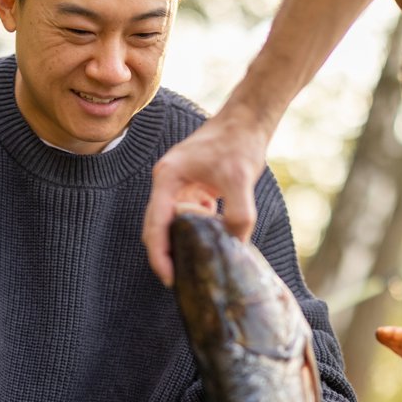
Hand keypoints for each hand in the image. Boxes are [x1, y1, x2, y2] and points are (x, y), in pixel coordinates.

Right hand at [144, 105, 269, 284]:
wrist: (246, 119)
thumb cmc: (239, 143)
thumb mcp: (241, 180)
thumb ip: (238, 215)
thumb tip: (235, 245)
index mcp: (167, 179)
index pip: (155, 225)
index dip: (159, 256)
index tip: (170, 279)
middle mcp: (167, 182)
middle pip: (156, 227)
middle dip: (164, 255)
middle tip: (178, 282)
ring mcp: (177, 183)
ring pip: (170, 222)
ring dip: (178, 243)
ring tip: (192, 266)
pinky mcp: (191, 185)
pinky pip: (185, 215)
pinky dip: (193, 230)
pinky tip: (211, 238)